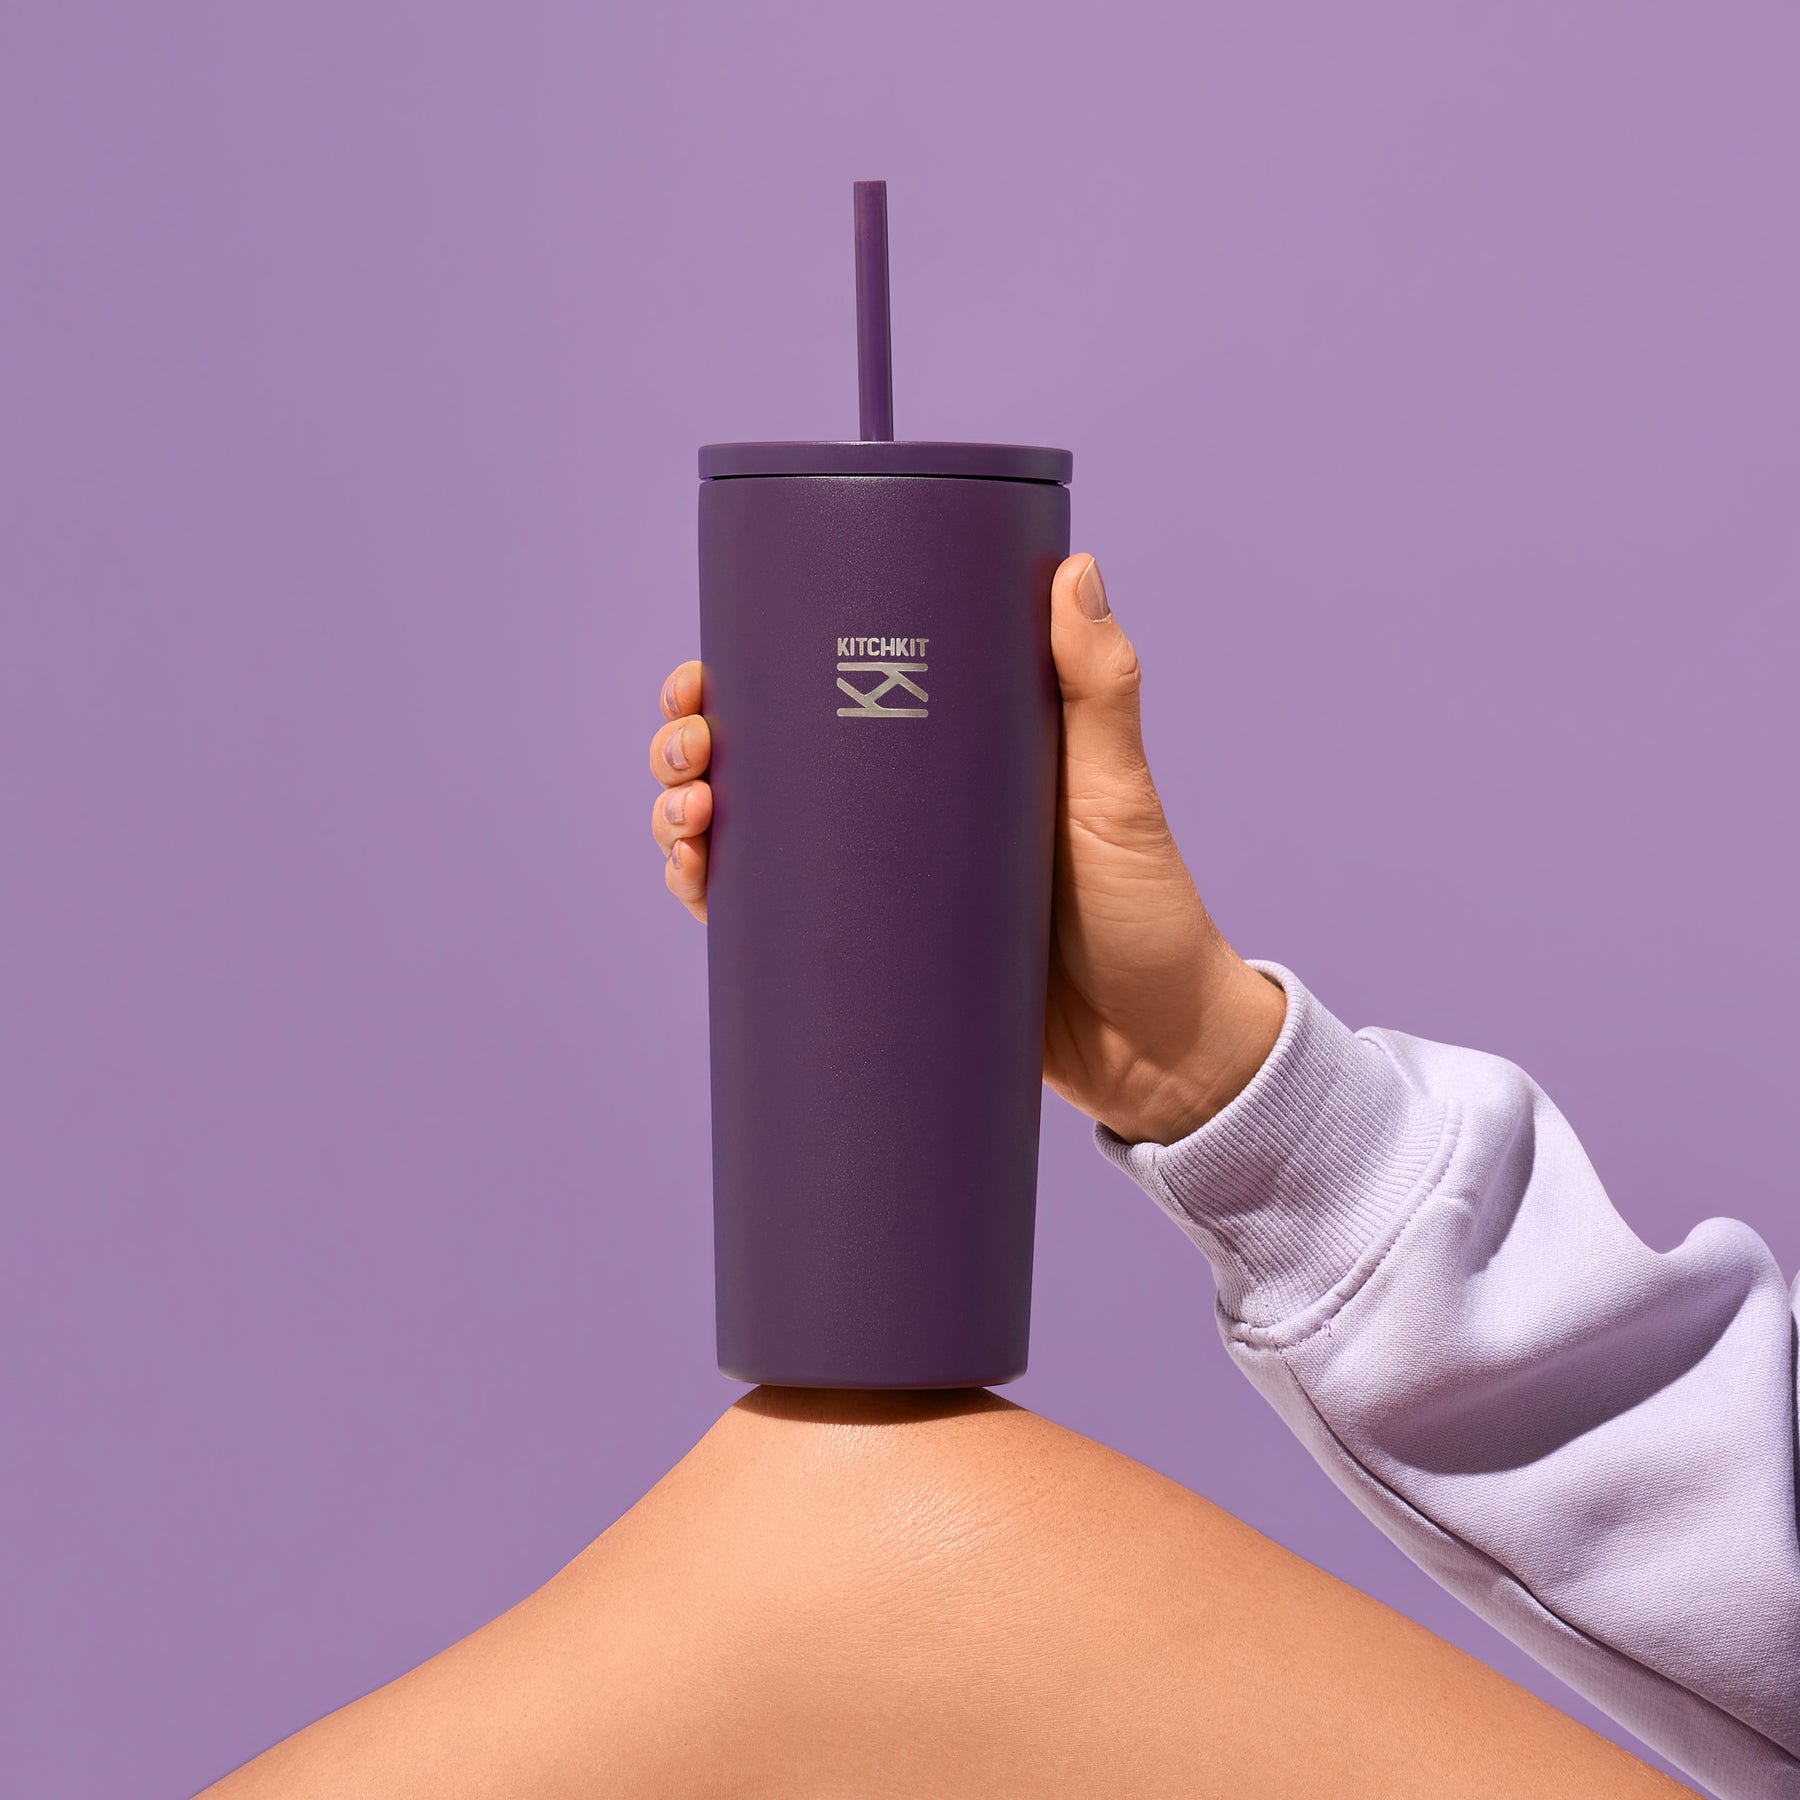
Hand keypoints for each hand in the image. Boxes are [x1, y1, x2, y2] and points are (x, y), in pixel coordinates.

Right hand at [646, 555, 1283, 1144]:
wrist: (1155, 1053)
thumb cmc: (1146, 914)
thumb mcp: (1115, 793)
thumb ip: (1099, 689)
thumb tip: (1073, 565)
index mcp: (937, 753)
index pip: (818, 694)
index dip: (740, 679)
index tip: (702, 674)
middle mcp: (892, 812)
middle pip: (758, 761)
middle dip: (691, 747)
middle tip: (690, 750)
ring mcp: (876, 889)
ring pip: (747, 838)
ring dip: (683, 818)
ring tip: (686, 822)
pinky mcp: (873, 959)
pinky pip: (772, 926)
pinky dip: (717, 900)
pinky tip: (693, 883)